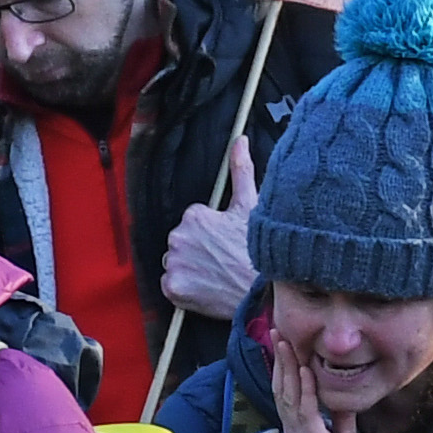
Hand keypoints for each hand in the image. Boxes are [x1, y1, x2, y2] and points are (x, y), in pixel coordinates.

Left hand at [162, 143, 255, 320]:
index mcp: (194, 215)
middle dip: (197, 249)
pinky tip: (205, 287)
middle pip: (181, 242)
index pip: (193, 223)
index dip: (210, 234)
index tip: (225, 243)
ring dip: (189, 268)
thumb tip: (240, 140)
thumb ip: (241, 170)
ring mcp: (174, 263)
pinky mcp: (172, 287)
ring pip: (175, 262)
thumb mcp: (251, 206)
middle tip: (221, 260)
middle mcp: (178, 237)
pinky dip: (183, 288)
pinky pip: (170, 285)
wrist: (262, 293)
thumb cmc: (258, 250)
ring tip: (215, 274)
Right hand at [268, 338, 343, 432]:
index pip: (283, 392)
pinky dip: (305, 389)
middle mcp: (291, 427)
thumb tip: (344, 399)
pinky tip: (305, 370)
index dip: (281, 368)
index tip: (281, 344)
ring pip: (288, 395)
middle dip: (279, 360)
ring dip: (287, 367)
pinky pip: (305, 409)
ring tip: (287, 343)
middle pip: (280, 387)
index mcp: (294, 426)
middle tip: (277, 333)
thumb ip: (340, 418)